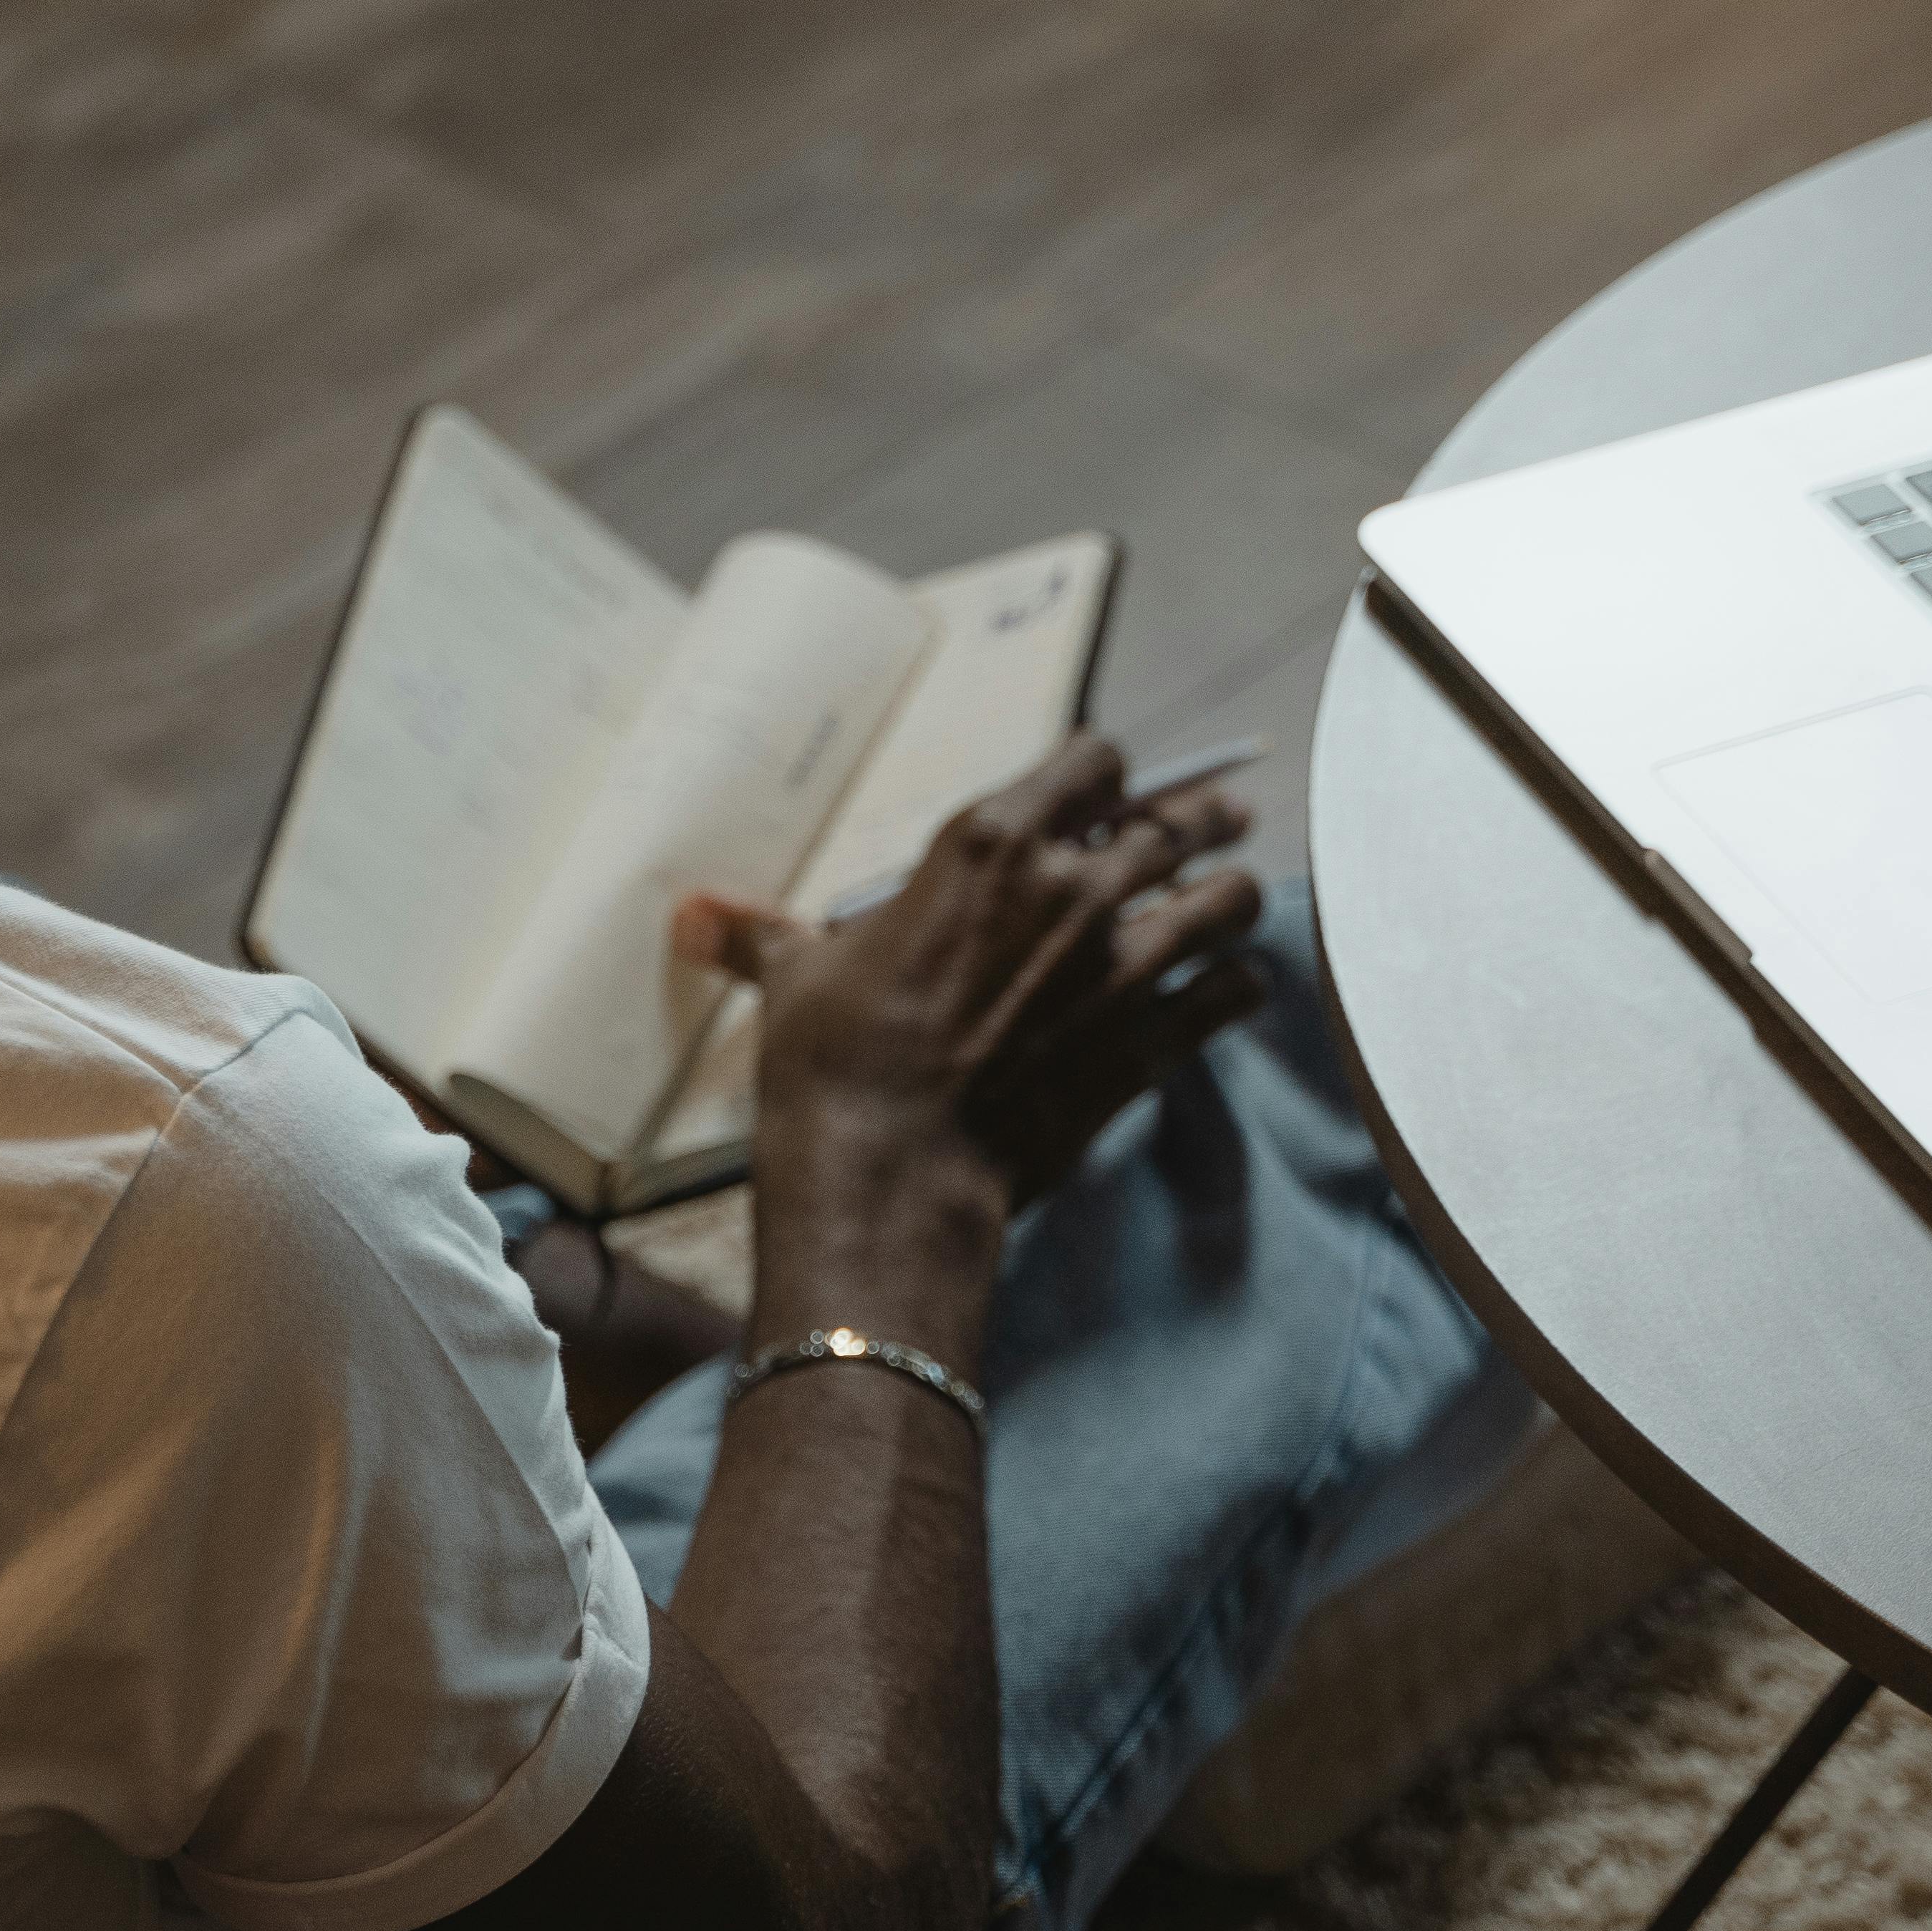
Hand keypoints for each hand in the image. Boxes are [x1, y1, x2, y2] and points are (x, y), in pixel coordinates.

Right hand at [676, 736, 1265, 1309]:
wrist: (887, 1171)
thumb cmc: (834, 1062)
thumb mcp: (797, 978)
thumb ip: (766, 932)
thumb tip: (693, 916)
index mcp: (991, 843)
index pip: (1090, 759)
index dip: (1102, 770)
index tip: (1105, 786)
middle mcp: (1073, 887)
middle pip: (1177, 821)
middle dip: (1202, 815)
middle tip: (1221, 814)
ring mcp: (1122, 964)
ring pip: (1228, 898)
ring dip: (1233, 893)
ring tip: (1234, 894)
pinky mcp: (1147, 1041)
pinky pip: (1231, 994)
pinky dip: (1238, 988)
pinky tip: (1232, 990)